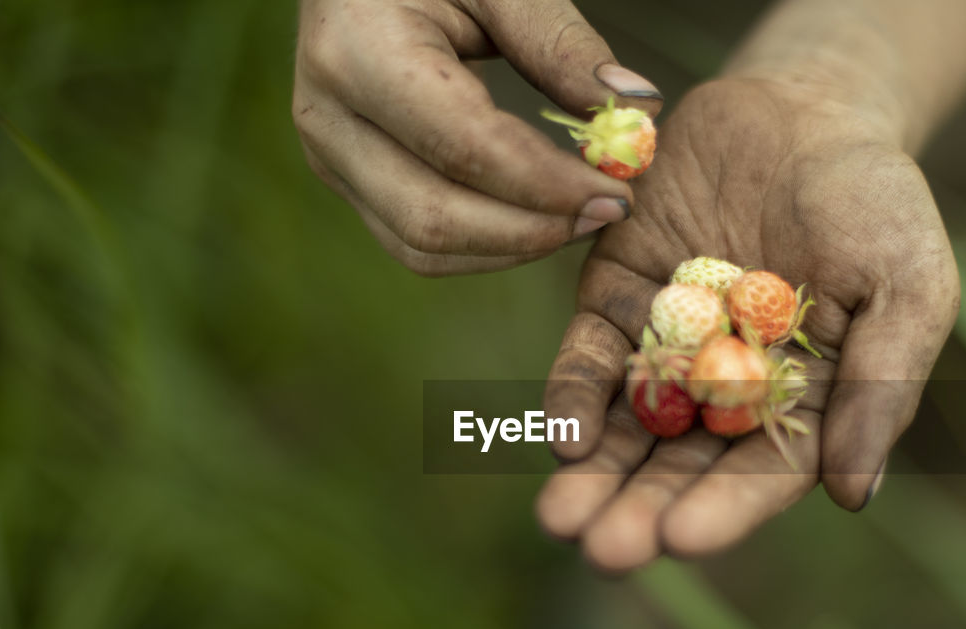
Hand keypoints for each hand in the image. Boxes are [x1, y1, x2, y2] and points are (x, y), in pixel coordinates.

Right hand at [292, 0, 661, 275]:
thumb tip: (636, 110)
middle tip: (607, 211)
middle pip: (435, 216)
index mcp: (357, 50)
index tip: (614, 189)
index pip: (462, 146)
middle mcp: (329, 117)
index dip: (545, 183)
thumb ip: (561, 43)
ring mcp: (331, 157)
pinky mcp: (349, 181)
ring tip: (580, 216)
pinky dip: (485, 246)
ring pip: (423, 247)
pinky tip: (538, 219)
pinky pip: (416, 243)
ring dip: (512, 247)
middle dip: (532, 229)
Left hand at [535, 77, 959, 570]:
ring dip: (593, 475)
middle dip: (640, 509)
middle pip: (682, 465)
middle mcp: (728, 392)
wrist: (806, 106)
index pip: (763, 474)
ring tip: (559, 521)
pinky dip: (575, 394)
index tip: (683, 540)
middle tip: (603, 552)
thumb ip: (881, 384)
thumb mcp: (907, 285)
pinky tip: (562, 434)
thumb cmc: (876, 200)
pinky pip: (590, 356)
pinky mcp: (618, 299)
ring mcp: (668, 347)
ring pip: (627, 426)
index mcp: (805, 404)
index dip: (723, 509)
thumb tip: (853, 495)